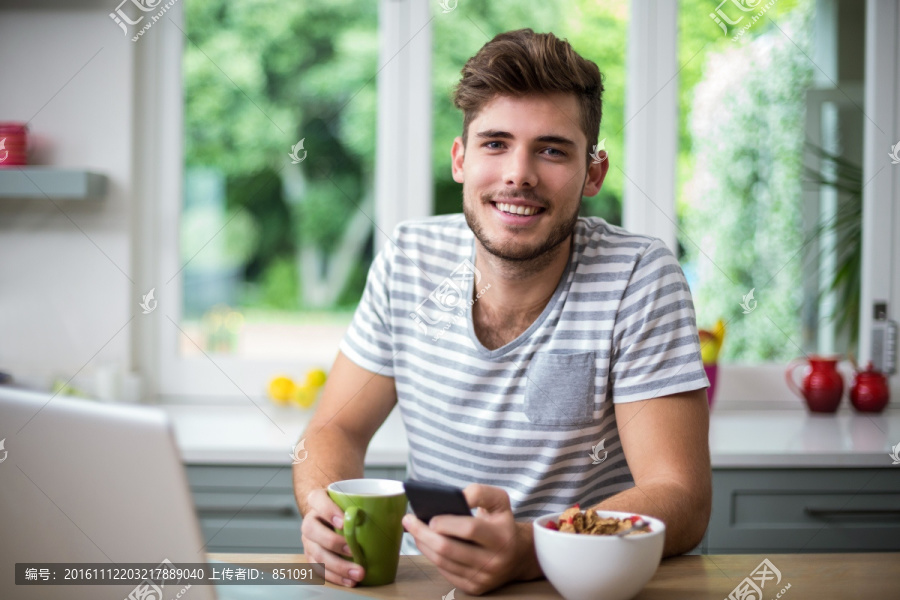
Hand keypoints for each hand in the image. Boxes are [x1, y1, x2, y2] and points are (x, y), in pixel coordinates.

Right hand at [299, 489, 364, 586]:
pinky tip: (349, 580)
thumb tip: (399, 517)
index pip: (317, 499)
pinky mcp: (312, 556)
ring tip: (357, 572)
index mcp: (319, 500)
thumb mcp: (356, 501)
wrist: (333, 517)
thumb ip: (370, 504)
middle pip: (311, 529)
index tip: (344, 521)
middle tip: (352, 550)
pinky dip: (335, 576)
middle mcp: (311, 519)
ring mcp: (309, 539)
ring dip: (337, 565)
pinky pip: (318, 569)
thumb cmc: (347, 508)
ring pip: (316, 553)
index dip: (328, 510)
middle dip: (332, 542)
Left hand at [402, 484, 540, 594]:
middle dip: (423, 533)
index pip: (469, 529)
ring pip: (442, 561)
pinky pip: (445, 572)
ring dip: (423, 544)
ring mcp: (483, 578)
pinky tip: (427, 544)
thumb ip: (479, 492)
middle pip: (448, 548)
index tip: (430, 516)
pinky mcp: (474, 588)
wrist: (518, 554)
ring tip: (414, 530)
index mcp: (501, 537)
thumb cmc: (502, 522)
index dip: (446, 523)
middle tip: (409, 520)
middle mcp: (494, 561)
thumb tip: (456, 496)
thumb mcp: (499, 500)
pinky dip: (432, 557)